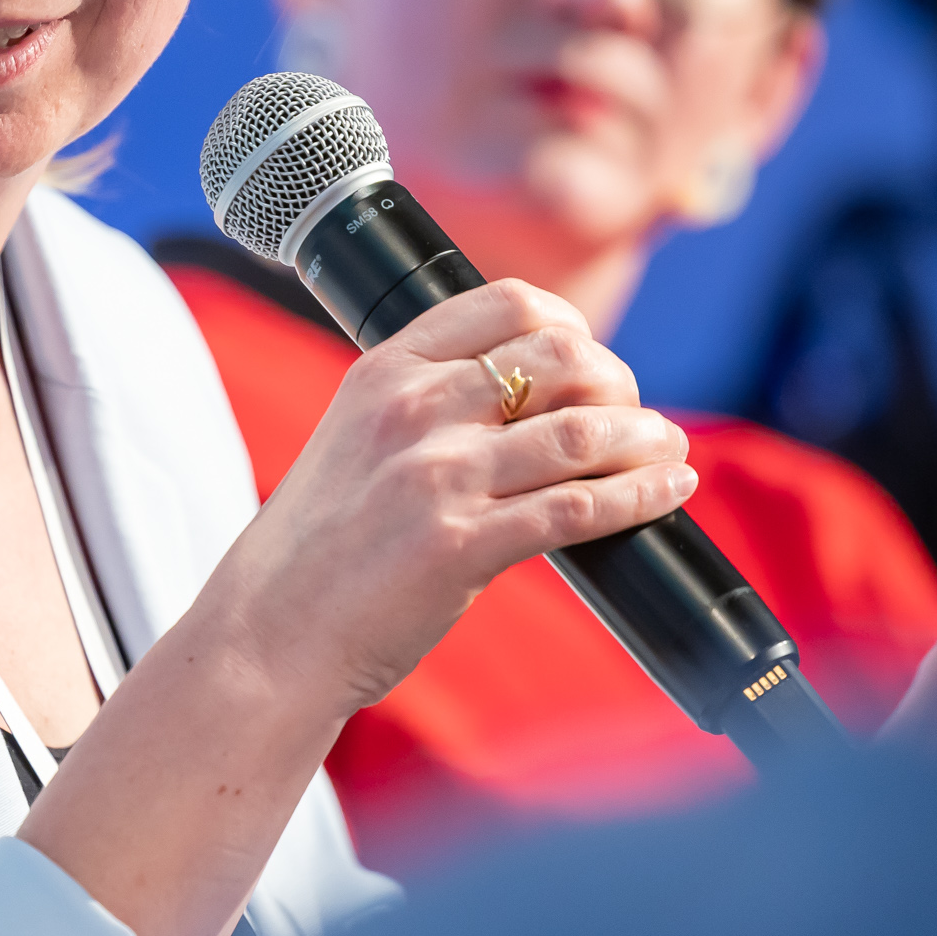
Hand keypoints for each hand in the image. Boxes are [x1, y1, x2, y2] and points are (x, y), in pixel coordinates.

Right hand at [195, 278, 697, 719]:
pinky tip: (667, 490)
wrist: (268, 633)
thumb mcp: (356, 438)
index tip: (592, 354)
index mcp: (385, 369)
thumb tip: (531, 395)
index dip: (571, 322)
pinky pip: (578, 509)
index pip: (508, 302)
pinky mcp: (461, 546)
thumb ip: (426, 405)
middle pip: (560, 357)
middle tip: (633, 413)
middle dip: (615, 380)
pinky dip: (639, 496)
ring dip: (644, 436)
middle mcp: (413, 410)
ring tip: (668, 448)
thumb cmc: (319, 546)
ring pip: (580, 432)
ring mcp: (437, 476)